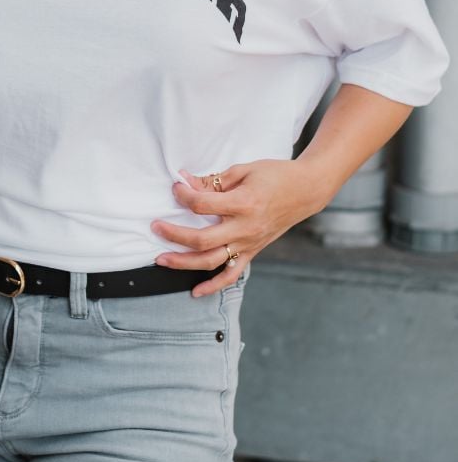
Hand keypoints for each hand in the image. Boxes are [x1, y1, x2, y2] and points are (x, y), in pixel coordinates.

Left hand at [150, 160, 325, 296]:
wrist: (305, 191)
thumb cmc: (275, 175)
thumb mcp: (244, 169)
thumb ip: (214, 180)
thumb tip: (185, 181)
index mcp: (244, 203)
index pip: (203, 205)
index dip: (184, 195)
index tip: (176, 187)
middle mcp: (246, 228)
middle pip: (202, 239)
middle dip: (174, 235)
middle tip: (155, 226)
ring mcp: (249, 244)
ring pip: (212, 261)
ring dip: (184, 263)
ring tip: (161, 259)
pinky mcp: (252, 252)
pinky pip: (231, 275)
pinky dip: (213, 286)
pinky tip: (195, 292)